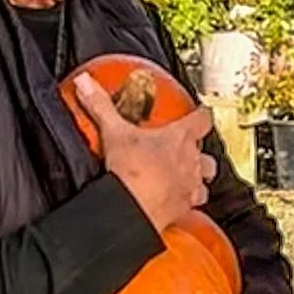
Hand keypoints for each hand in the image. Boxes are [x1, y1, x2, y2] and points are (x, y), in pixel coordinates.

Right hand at [74, 72, 214, 233]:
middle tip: (189, 151)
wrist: (134, 207)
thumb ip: (101, 105)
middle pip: (207, 155)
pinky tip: (179, 205)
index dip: (202, 115)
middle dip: (201, 153)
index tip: (201, 112)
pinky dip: (189, 204)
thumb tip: (86, 83)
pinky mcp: (184, 209)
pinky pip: (194, 206)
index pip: (201, 120)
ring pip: (205, 182)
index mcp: (179, 138)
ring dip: (199, 180)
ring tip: (187, 179)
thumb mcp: (113, 132)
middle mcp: (191, 162)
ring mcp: (190, 187)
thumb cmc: (132, 169)